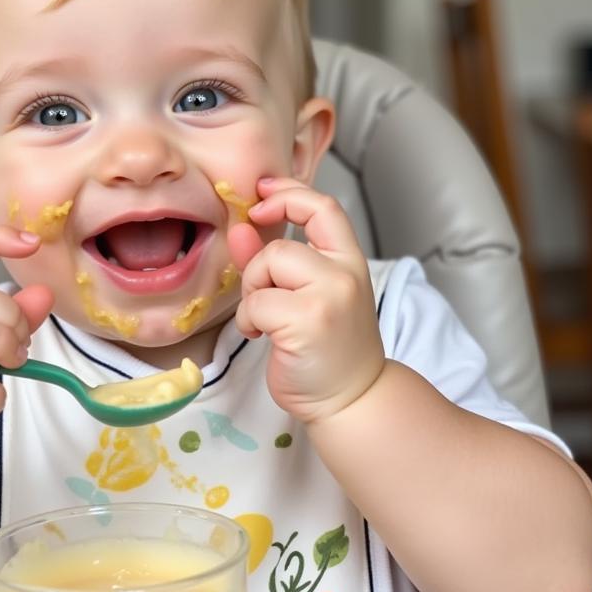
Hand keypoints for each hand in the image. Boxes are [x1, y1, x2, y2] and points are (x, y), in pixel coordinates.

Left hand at [227, 177, 383, 423]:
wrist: (351, 399)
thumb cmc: (325, 349)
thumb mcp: (305, 296)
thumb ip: (271, 260)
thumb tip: (241, 226)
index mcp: (349, 260)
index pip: (322, 206)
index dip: (287, 192)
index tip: (260, 194)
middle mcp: (345, 273)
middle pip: (281, 243)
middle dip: (258, 270)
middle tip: (264, 298)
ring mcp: (330, 296)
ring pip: (268, 267)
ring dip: (254, 295)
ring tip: (266, 321)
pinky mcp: (309, 322)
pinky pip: (257, 303)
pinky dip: (250, 321)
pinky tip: (263, 337)